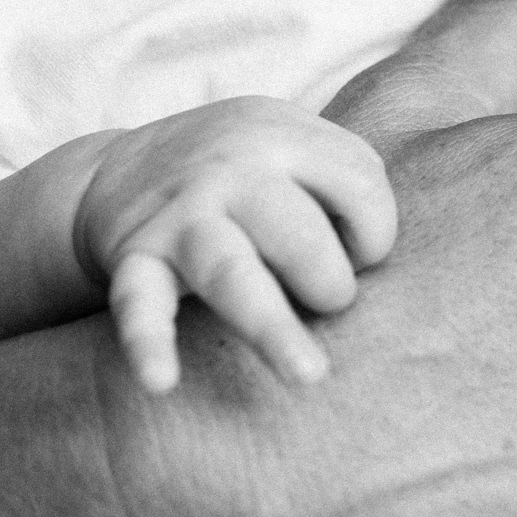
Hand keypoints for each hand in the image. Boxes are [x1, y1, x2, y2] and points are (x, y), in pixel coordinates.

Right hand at [74, 99, 398, 393]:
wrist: (118, 172)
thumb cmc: (243, 171)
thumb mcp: (294, 140)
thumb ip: (348, 180)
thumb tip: (398, 260)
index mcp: (281, 134)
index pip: (360, 186)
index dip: (374, 232)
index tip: (354, 251)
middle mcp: (230, 170)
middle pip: (302, 236)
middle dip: (331, 284)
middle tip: (329, 302)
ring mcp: (181, 217)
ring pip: (232, 274)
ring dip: (272, 327)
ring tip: (309, 375)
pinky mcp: (136, 260)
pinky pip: (139, 305)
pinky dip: (148, 343)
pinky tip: (162, 382)